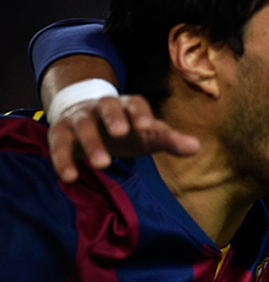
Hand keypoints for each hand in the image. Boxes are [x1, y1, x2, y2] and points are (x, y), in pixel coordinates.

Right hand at [50, 95, 199, 182]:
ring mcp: (80, 118)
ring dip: (91, 143)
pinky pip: (59, 144)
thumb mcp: (147, 134)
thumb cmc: (126, 129)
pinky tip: (70, 178)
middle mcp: (102, 107)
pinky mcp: (60, 133)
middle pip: (107, 106)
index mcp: (127, 105)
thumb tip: (196, 147)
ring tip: (103, 165)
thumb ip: (169, 140)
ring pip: (83, 125)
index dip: (141, 113)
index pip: (136, 102)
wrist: (87, 119)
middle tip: (122, 134)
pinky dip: (63, 160)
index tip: (148, 126)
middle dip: (114, 118)